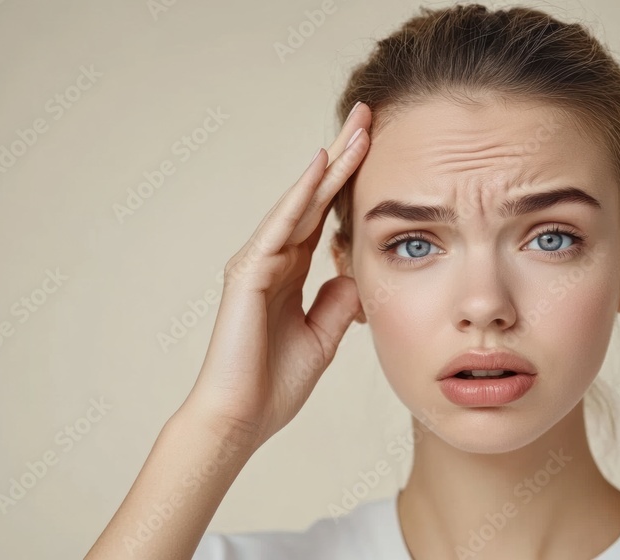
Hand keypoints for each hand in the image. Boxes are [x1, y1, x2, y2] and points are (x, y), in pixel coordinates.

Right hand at [179, 103, 371, 449]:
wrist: (243, 418)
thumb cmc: (275, 383)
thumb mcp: (324, 334)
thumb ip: (338, 301)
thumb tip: (355, 275)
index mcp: (293, 271)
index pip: (326, 214)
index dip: (349, 181)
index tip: (376, 147)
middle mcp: (275, 258)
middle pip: (314, 197)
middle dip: (342, 157)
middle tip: (368, 116)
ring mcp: (258, 262)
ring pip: (300, 203)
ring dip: (329, 165)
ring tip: (357, 130)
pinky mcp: (248, 273)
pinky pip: (280, 227)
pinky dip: (299, 197)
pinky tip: (319, 167)